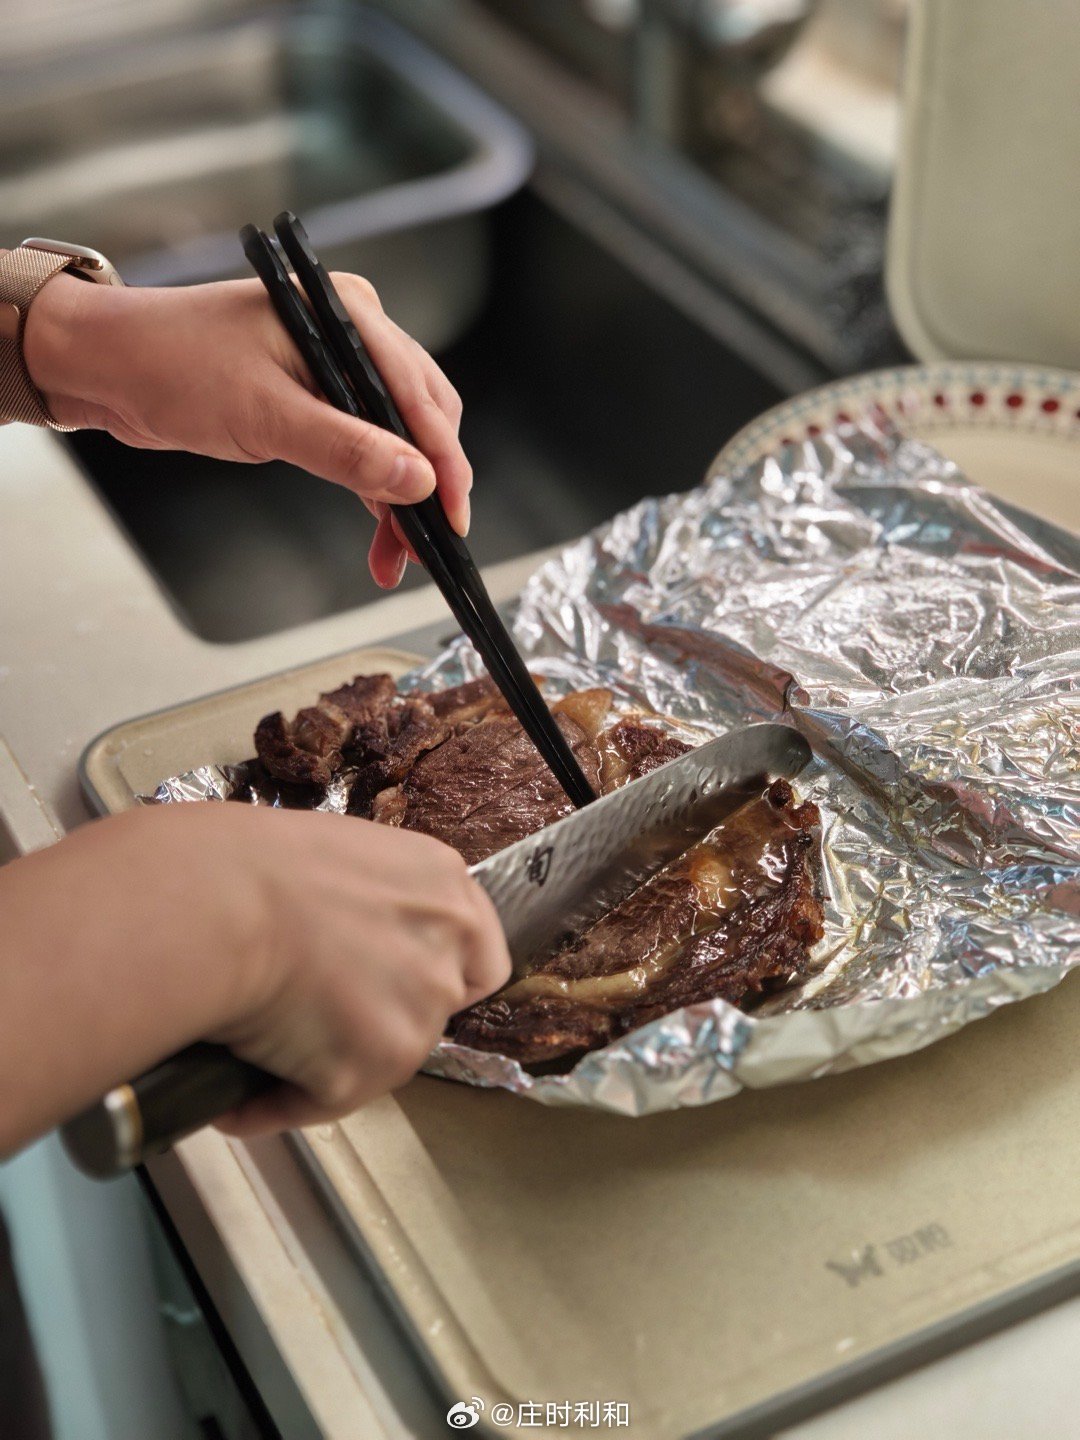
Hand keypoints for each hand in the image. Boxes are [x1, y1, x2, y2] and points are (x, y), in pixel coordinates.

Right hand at [0, 804, 509, 1152]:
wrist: (216, 905)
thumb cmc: (249, 862)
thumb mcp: (339, 853)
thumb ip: (372, 900)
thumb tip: (345, 938)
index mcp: (443, 887)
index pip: (480, 955)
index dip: (441, 973)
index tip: (401, 981)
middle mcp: (445, 954)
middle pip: (432, 1009)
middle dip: (381, 1016)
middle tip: (317, 1012)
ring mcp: (414, 1018)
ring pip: (379, 1060)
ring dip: (330, 1062)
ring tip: (261, 1051)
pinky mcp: (367, 1070)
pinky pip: (320, 1101)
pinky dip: (278, 1105)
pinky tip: (235, 1102)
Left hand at [22, 271, 470, 586]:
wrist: (107, 368)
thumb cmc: (170, 367)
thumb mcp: (264, 415)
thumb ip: (346, 449)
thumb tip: (417, 480)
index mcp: (347, 316)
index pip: (421, 395)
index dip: (445, 462)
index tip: (454, 517)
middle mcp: (351, 335)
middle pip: (421, 418)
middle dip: (429, 486)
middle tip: (428, 545)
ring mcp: (335, 368)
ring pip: (397, 440)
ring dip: (402, 499)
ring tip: (398, 556)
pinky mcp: (316, 399)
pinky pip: (365, 449)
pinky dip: (374, 492)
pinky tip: (381, 533)